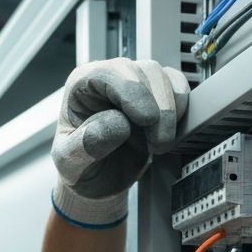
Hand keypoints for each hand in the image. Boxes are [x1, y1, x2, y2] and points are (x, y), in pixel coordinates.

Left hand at [51, 58, 189, 227]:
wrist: (97, 180)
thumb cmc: (79, 166)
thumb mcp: (70, 162)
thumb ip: (86, 144)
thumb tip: (117, 124)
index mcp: (81, 85)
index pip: (108, 73)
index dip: (131, 91)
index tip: (145, 119)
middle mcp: (110, 78)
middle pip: (144, 71)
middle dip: (157, 108)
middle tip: (157, 142)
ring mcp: (136, 85)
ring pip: (165, 78)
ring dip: (170, 111)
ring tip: (159, 144)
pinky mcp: (157, 96)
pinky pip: (178, 88)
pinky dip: (182, 109)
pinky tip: (170, 132)